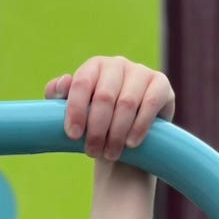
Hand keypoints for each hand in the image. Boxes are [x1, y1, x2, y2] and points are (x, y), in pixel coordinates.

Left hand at [44, 56, 174, 160]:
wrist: (126, 139)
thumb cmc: (94, 125)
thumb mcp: (73, 113)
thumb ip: (58, 97)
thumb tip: (63, 83)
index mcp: (94, 67)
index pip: (81, 83)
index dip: (75, 110)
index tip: (72, 136)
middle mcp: (118, 64)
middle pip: (104, 97)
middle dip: (96, 129)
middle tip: (92, 152)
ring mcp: (141, 72)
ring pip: (127, 103)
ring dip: (116, 134)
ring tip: (110, 154)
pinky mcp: (161, 85)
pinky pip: (150, 103)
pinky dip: (139, 126)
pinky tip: (131, 143)